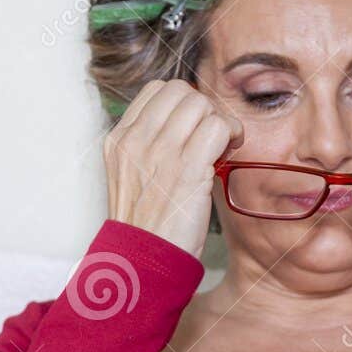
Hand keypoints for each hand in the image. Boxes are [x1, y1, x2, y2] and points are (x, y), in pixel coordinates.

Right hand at [103, 80, 242, 258]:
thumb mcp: (134, 177)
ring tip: (224, 147)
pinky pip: (217, 127)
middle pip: (181, 91)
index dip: (185, 103)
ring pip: (201, 104)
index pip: (157, 91)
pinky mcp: (186, 169)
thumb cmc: (148, 226)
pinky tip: (229, 154)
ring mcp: (160, 153)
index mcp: (120, 139)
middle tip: (216, 138)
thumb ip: (152, 147)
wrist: (142, 261)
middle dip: (206, 109)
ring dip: (221, 122)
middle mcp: (135, 140)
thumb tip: (189, 126)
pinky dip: (231, 135)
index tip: (197, 128)